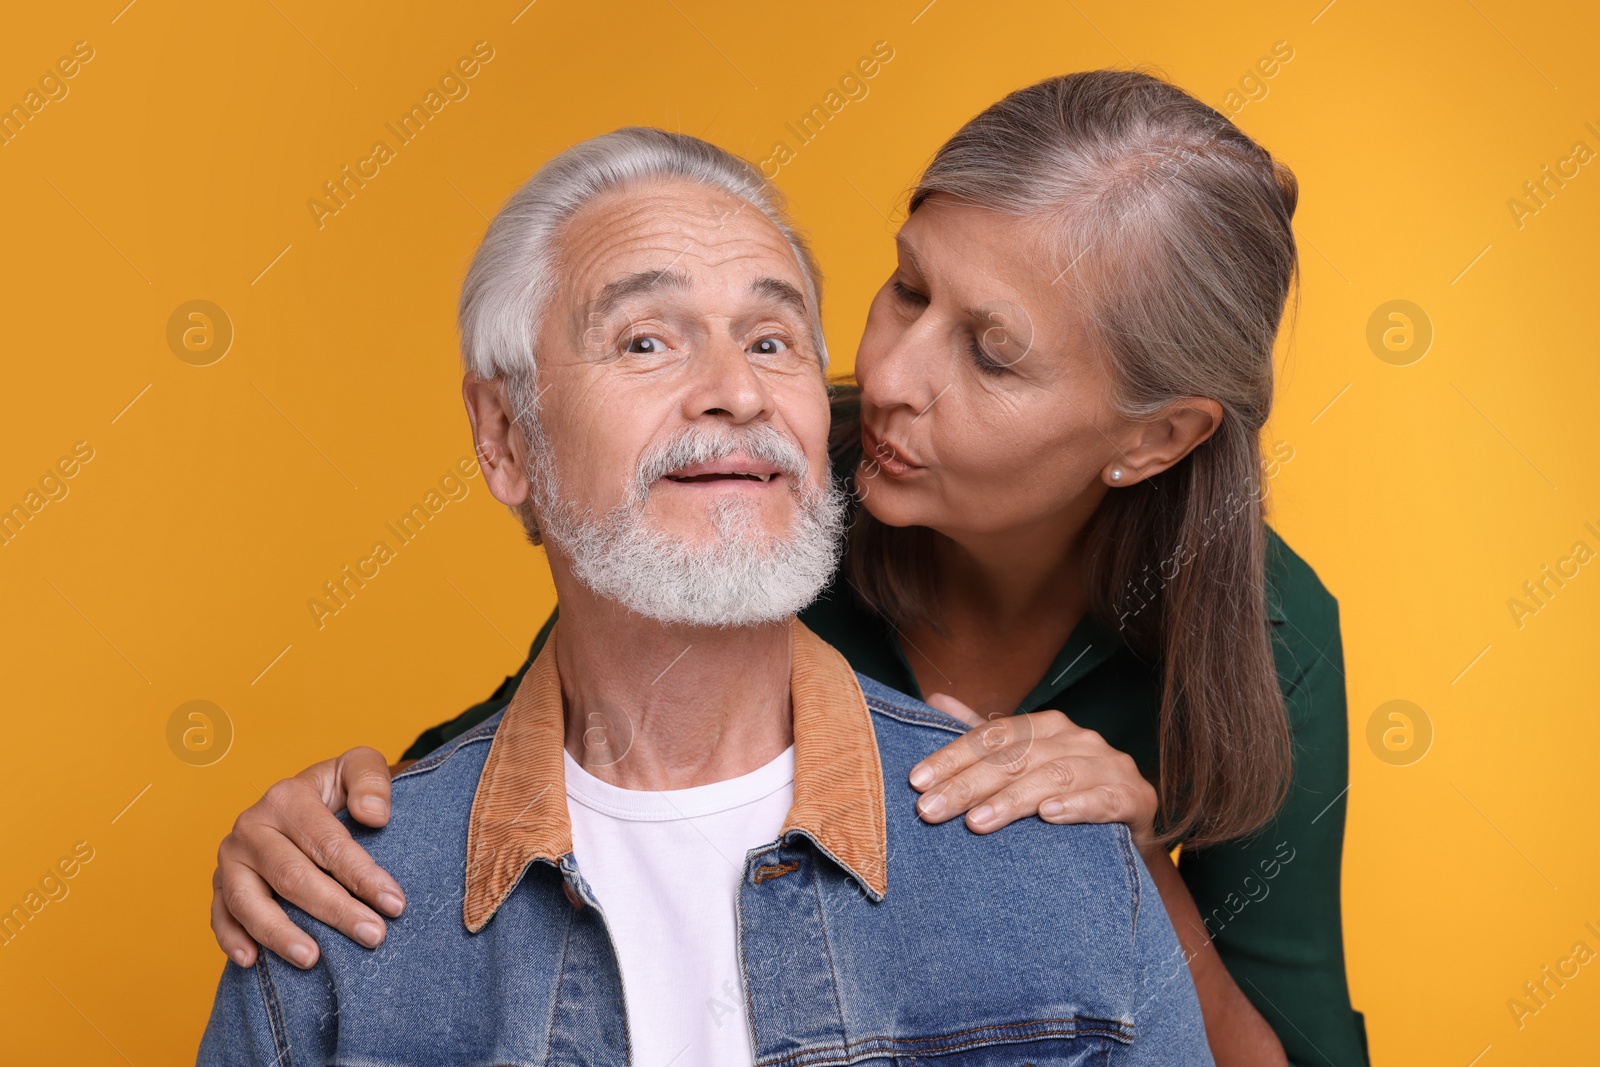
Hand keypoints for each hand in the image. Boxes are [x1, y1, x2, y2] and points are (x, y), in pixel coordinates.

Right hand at [211, 747, 403, 968]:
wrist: (307, 801)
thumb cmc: (340, 789)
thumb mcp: (360, 767)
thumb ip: (371, 781)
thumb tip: (373, 815)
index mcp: (286, 797)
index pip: (328, 843)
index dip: (363, 876)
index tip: (395, 905)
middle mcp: (251, 827)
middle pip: (293, 876)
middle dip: (336, 910)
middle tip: (373, 937)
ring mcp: (231, 859)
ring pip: (249, 902)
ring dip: (280, 934)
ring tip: (313, 959)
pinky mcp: (218, 885)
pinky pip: (219, 916)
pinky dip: (232, 940)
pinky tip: (253, 962)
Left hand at [910, 694, 1158, 853]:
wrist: (1131, 826)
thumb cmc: (1068, 792)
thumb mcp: (1024, 762)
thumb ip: (983, 736)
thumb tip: (934, 698)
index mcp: (1047, 726)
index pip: (992, 736)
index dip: (952, 756)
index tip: (917, 782)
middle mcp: (1077, 739)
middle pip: (1016, 757)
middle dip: (969, 784)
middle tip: (930, 810)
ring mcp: (1108, 766)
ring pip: (1054, 776)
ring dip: (1013, 799)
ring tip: (976, 822)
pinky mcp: (1133, 797)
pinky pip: (1104, 799)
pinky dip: (1076, 805)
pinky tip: (1048, 817)